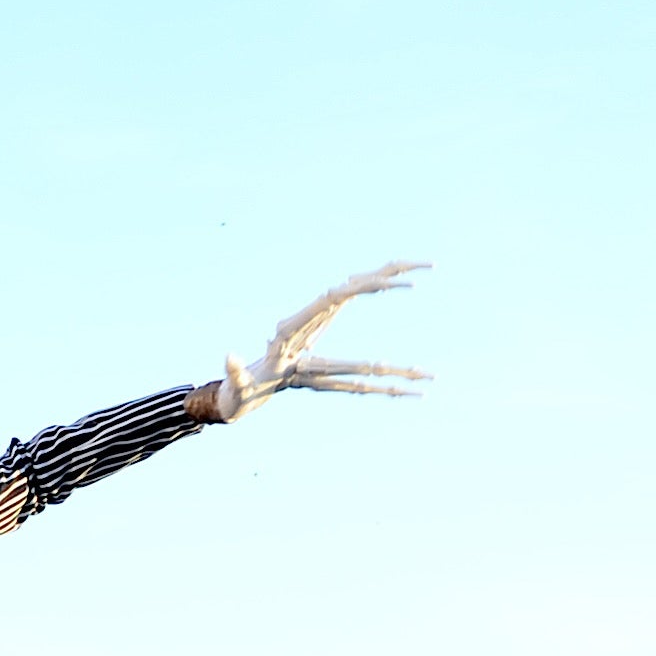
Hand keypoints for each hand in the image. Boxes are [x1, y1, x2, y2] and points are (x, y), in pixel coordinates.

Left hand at [205, 261, 427, 420]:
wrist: (241, 389)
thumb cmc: (241, 391)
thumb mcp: (238, 387)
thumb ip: (235, 374)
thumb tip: (229, 356)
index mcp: (292, 328)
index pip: (330, 300)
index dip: (360, 289)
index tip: (386, 284)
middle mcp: (307, 316)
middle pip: (352, 285)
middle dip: (386, 272)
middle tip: (424, 265)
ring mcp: (316, 318)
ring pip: (357, 287)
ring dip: (389, 274)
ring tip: (425, 264)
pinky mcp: (322, 324)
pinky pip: (354, 302)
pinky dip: (378, 289)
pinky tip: (401, 284)